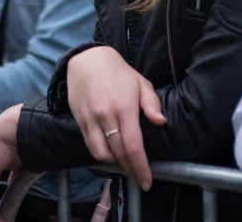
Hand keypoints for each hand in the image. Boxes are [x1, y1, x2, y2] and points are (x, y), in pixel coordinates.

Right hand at [66, 46, 165, 189]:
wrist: (88, 60)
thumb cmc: (118, 72)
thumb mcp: (141, 83)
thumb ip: (152, 104)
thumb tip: (161, 122)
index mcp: (124, 107)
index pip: (133, 146)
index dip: (141, 167)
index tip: (147, 181)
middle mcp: (106, 115)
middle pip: (118, 154)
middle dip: (131, 170)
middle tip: (140, 177)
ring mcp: (90, 119)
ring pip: (101, 154)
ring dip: (114, 163)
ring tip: (125, 161)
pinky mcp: (80, 120)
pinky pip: (90, 145)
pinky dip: (101, 153)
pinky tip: (110, 152)